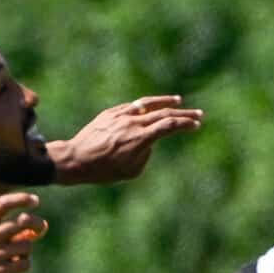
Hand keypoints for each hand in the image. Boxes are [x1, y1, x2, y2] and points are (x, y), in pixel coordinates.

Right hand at [0, 192, 45, 272]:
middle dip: (37, 223)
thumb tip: (42, 227)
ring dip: (26, 252)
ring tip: (15, 257)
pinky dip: (24, 266)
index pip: (3, 203)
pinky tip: (13, 269)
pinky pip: (25, 264)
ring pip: (26, 246)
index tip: (36, 201)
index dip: (21, 199)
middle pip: (21, 222)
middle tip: (41, 227)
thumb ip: (11, 230)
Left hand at [47, 95, 204, 185]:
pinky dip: (144, 106)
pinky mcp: (110, 113)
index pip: (168, 126)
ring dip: (165, 102)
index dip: (185, 124)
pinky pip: (131, 107)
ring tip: (177, 101)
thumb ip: (145, 155)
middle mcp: (132, 123)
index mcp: (140, 139)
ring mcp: (121, 116)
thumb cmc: (103, 170)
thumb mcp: (130, 171)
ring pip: (147, 104)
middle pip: (163, 113)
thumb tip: (149, 142)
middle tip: (197, 114)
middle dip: (183, 114)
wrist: (75, 159)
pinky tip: (150, 108)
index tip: (195, 125)